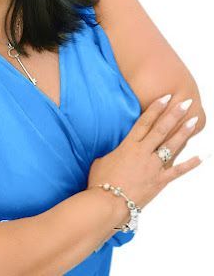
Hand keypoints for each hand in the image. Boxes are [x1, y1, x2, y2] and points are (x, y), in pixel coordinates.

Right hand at [87, 94, 200, 209]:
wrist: (108, 203)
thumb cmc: (100, 182)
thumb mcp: (102, 159)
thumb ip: (114, 152)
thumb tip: (116, 150)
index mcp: (128, 145)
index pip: (144, 122)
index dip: (156, 108)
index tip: (165, 97)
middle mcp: (143, 153)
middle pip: (161, 129)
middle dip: (174, 114)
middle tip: (185, 103)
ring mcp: (153, 167)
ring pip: (171, 146)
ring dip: (184, 132)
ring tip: (194, 121)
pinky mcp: (159, 181)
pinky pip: (177, 171)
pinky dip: (189, 164)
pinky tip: (200, 158)